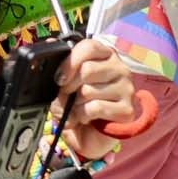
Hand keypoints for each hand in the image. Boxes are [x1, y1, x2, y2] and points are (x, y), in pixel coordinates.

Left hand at [55, 37, 135, 159]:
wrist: (88, 135)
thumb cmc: (77, 103)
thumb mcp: (64, 82)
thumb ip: (59, 63)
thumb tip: (50, 43)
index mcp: (105, 56)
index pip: (89, 46)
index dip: (70, 61)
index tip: (59, 77)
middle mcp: (120, 69)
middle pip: (87, 70)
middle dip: (69, 86)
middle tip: (67, 96)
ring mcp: (127, 89)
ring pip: (89, 91)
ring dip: (74, 104)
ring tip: (77, 108)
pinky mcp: (127, 110)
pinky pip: (95, 108)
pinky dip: (82, 115)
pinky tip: (85, 118)